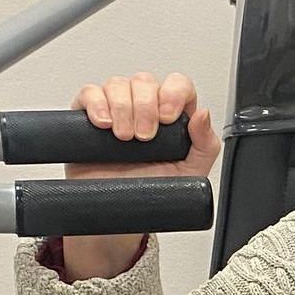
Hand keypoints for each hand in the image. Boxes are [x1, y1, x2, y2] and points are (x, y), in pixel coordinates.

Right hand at [61, 70, 219, 277]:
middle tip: (143, 138)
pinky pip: (90, 93)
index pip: (178, 84)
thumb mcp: (191, 172)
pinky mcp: (90, 115)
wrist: (119, 213)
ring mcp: (117, 109)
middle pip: (145, 81)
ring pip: (118, 84)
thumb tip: (203, 114)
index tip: (167, 118)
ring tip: (123, 138)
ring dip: (121, 108)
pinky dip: (96, 104)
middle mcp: (145, 107)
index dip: (173, 93)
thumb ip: (205, 144)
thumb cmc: (155, 192)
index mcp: (173, 115)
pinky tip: (103, 124)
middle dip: (145, 107)